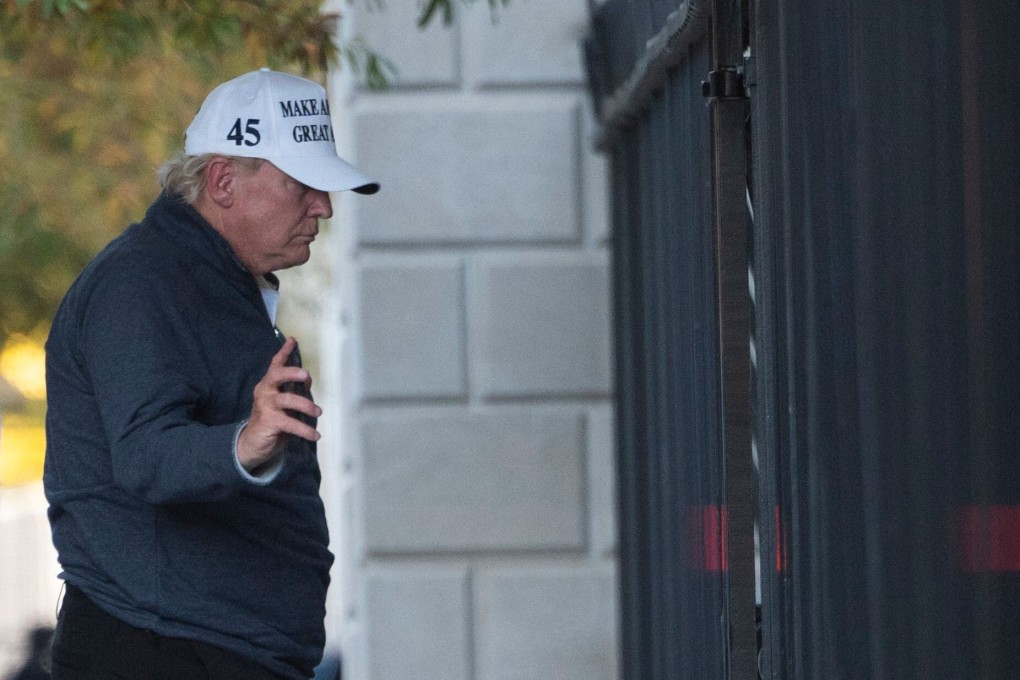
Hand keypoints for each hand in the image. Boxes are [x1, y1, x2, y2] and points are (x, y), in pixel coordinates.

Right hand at [236, 337, 321, 471]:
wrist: (254, 443)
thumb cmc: (272, 419)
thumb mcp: (283, 403)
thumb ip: (293, 390)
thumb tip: (307, 379)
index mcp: (268, 385)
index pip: (275, 365)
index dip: (283, 352)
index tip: (292, 341)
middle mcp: (264, 392)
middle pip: (276, 376)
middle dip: (291, 372)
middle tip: (306, 375)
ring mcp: (265, 406)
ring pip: (287, 400)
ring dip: (306, 405)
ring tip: (318, 412)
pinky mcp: (269, 422)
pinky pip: (291, 423)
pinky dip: (305, 430)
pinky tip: (315, 435)